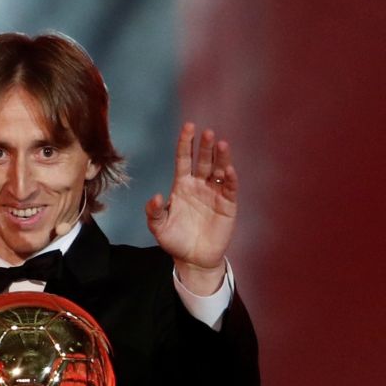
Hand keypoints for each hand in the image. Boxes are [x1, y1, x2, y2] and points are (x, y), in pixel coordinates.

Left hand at [145, 122, 237, 294]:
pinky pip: (230, 189)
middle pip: (203, 161)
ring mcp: (215, 194)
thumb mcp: (158, 227)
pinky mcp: (228, 205)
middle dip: (205, 147)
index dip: (186, 143)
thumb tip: (156, 196)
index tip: (188, 126)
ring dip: (221, 158)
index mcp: (182, 185)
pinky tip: (229, 170)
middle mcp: (199, 185)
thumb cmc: (175, 240)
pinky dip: (231, 179)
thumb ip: (154, 212)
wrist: (193, 259)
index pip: (184, 159)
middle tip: (207, 132)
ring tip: (222, 144)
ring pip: (219, 171)